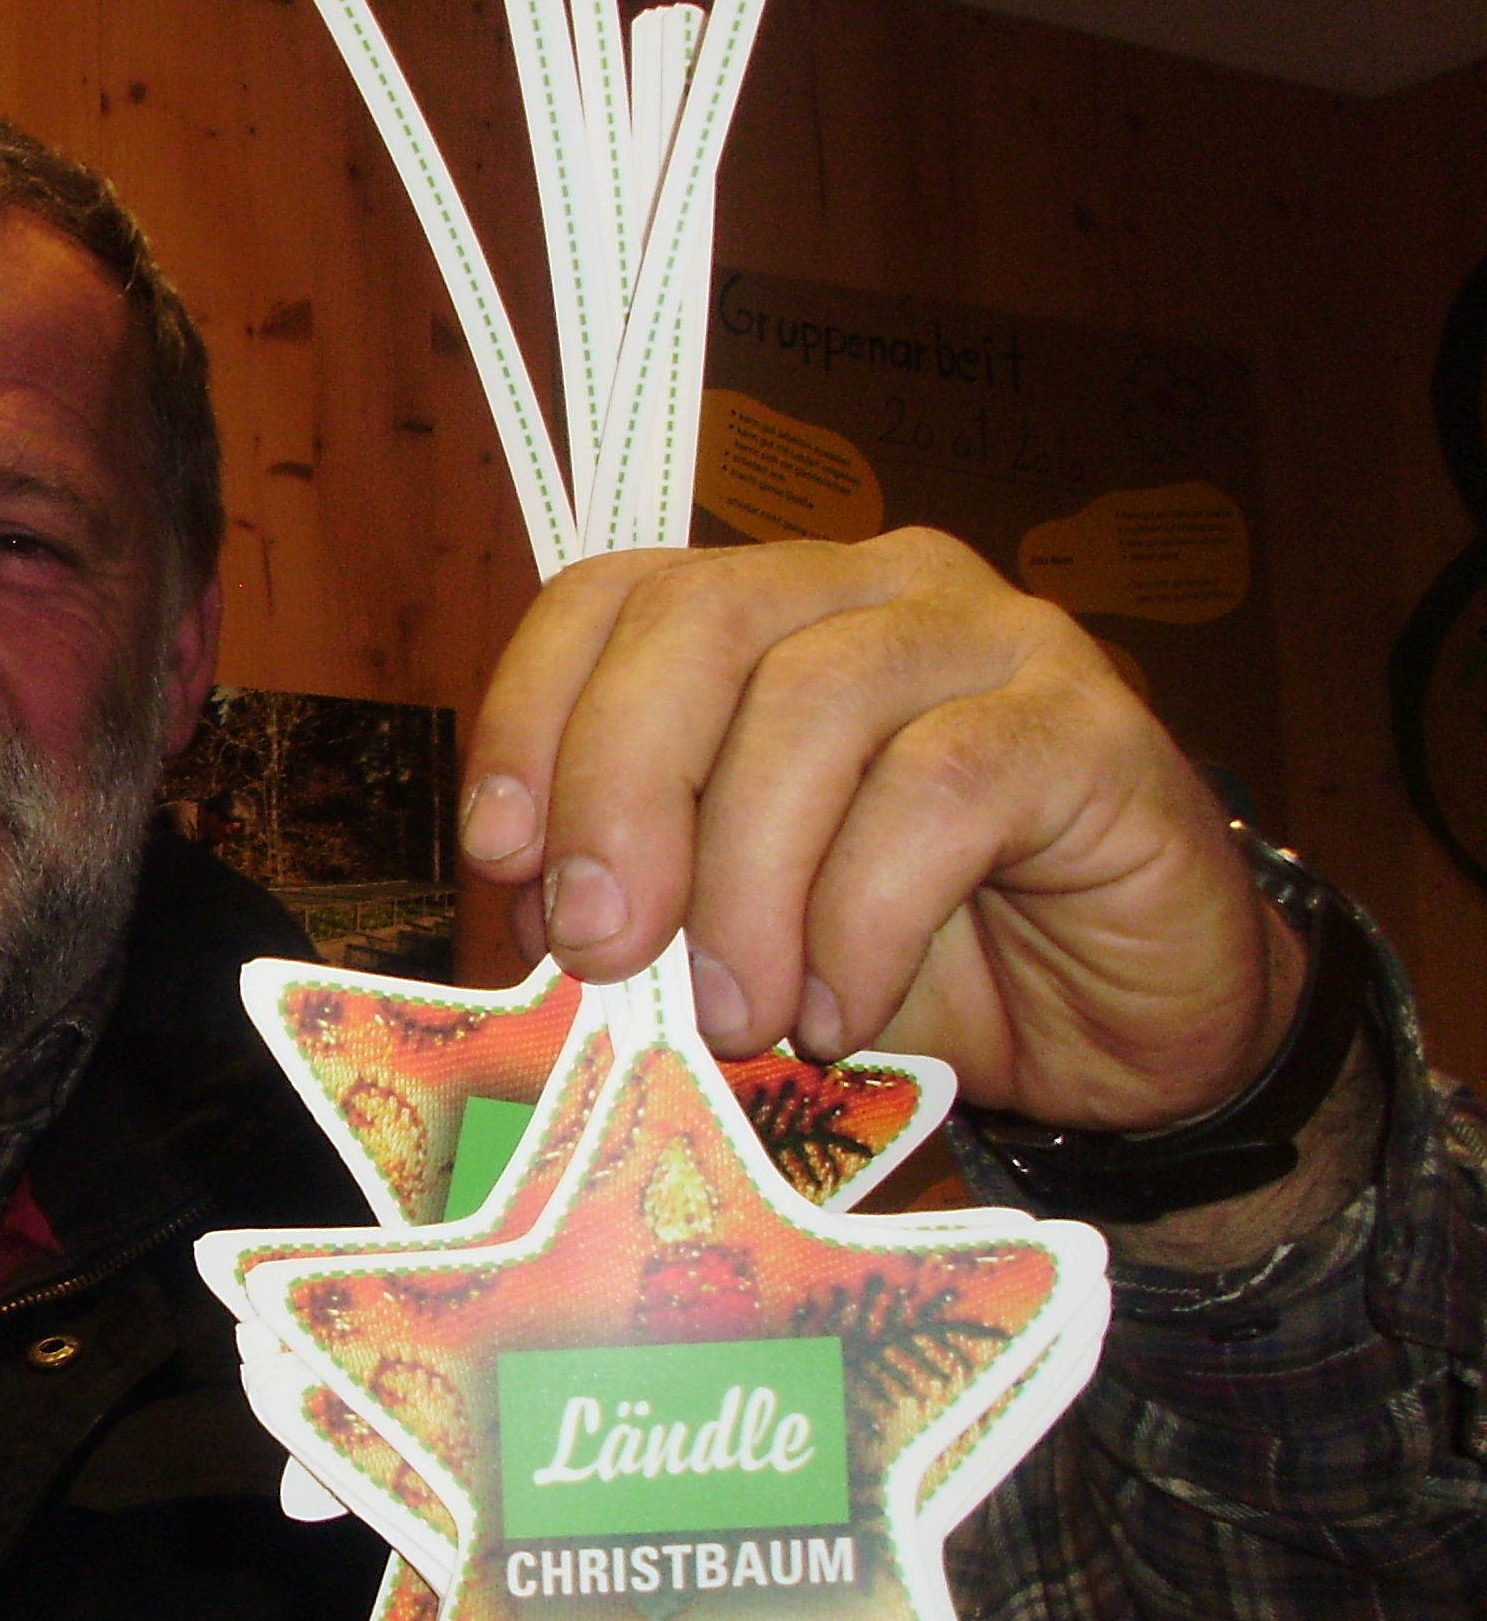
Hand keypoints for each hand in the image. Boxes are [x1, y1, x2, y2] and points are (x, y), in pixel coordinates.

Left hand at [459, 528, 1297, 1133]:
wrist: (1121, 1030)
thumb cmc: (909, 966)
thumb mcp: (730, 934)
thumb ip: (638, 901)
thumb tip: (529, 922)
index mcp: (767, 614)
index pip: (609, 595)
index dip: (531, 713)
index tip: (500, 854)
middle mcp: (874, 591)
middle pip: (700, 621)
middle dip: (620, 789)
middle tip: (601, 948)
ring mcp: (994, 640)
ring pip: (815, 702)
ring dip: (745, 883)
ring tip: (739, 1017)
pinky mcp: (1091, 727)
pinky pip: (943, 790)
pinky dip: (862, 920)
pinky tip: (842, 1013)